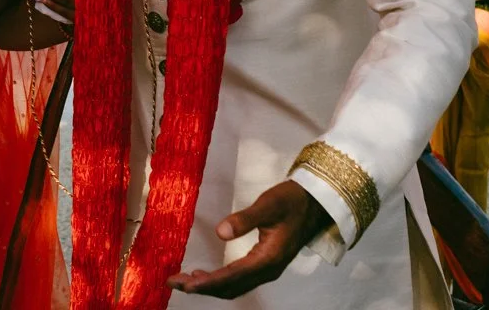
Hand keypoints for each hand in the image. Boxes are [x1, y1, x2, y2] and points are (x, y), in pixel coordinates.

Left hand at [168, 181, 332, 298]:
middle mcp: (268, 270)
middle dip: (202, 288)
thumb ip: (245, 219)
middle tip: (174, 282)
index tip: (185, 284)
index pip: (232, 276)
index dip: (207, 282)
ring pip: (235, 286)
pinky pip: (240, 280)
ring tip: (184, 281)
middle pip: (231, 287)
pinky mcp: (266, 264)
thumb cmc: (291, 201)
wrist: (315, 204)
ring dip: (209, 286)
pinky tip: (205, 275)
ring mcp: (268, 269)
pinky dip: (220, 281)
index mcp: (268, 258)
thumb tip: (220, 232)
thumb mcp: (268, 205)